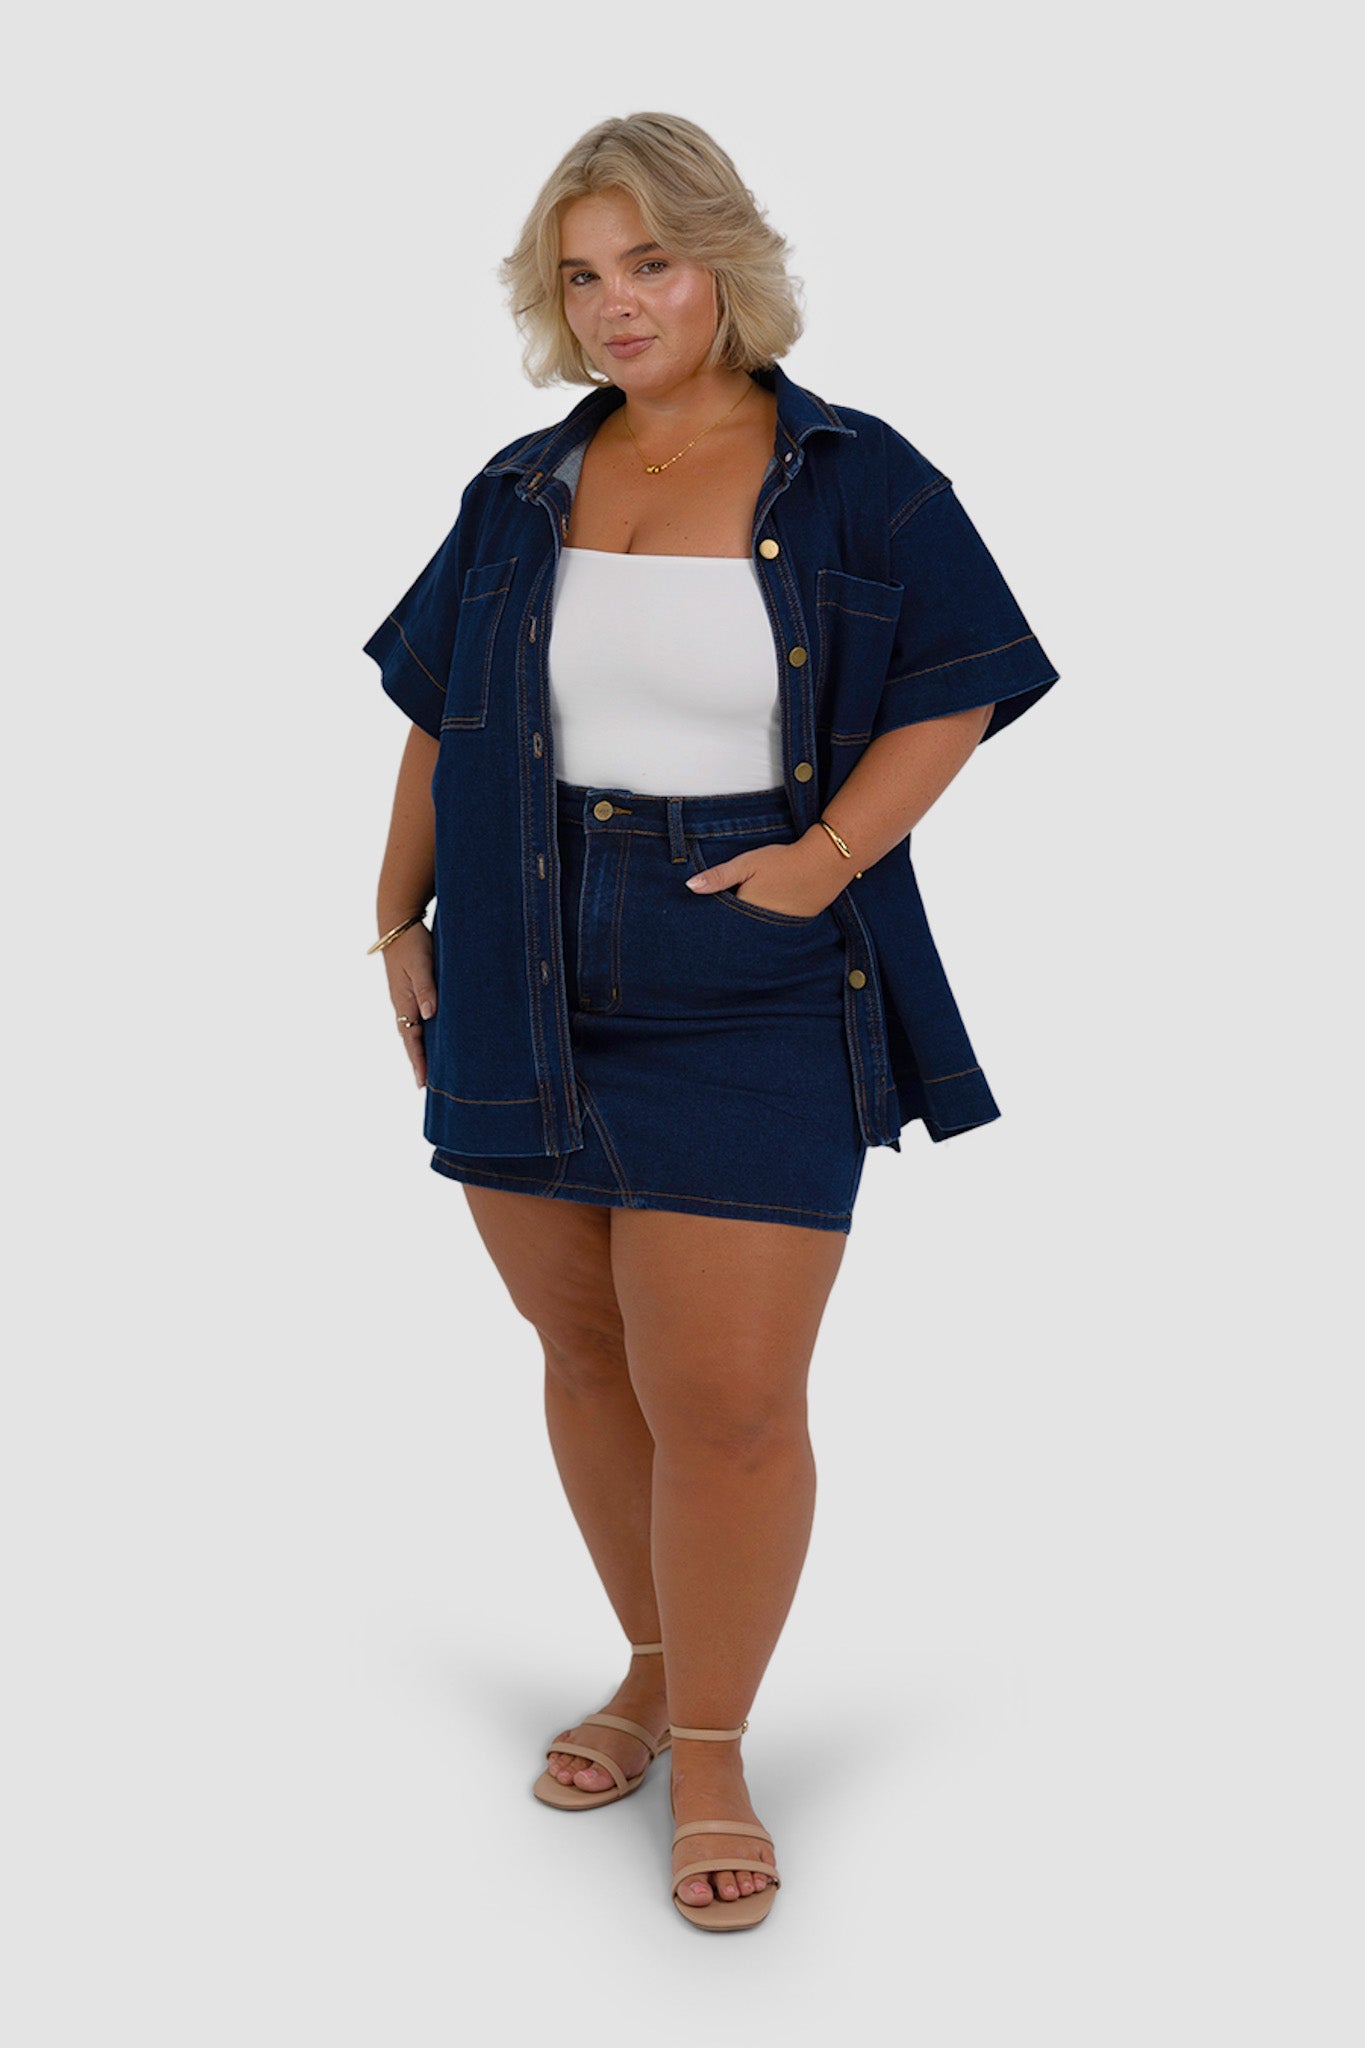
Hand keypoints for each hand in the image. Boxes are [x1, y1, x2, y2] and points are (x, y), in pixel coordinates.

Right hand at [381, 924, 436, 1088]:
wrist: (398, 923)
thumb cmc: (412, 943)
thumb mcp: (421, 964)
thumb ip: (426, 989)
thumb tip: (430, 1015)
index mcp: (404, 1001)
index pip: (412, 1039)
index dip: (418, 1061)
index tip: (422, 1083)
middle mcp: (402, 1003)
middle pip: (410, 1039)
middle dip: (417, 1061)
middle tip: (425, 1085)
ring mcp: (405, 997)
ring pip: (413, 1029)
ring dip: (419, 1049)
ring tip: (428, 1068)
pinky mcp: (410, 989)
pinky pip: (415, 1017)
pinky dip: (422, 1032)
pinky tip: (430, 1036)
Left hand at [685, 841, 837, 919]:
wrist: (824, 864)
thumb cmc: (783, 861)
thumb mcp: (747, 863)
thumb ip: (719, 876)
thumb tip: (690, 886)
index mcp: (744, 912)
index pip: (719, 922)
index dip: (710, 918)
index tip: (703, 915)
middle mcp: (758, 928)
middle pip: (735, 931)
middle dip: (726, 927)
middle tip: (721, 917)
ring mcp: (776, 932)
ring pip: (751, 934)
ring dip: (744, 929)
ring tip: (741, 919)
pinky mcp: (790, 930)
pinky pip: (768, 933)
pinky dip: (762, 928)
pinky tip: (761, 918)